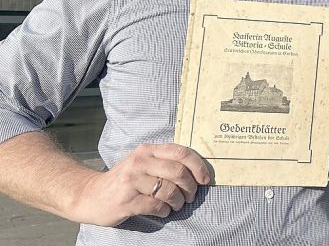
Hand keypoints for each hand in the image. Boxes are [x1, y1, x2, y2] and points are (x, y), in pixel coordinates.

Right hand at [70, 143, 210, 225]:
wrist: (89, 195)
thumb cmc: (124, 180)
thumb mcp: (142, 163)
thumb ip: (164, 162)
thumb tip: (197, 170)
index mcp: (147, 150)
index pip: (182, 152)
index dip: (199, 166)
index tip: (205, 179)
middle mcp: (139, 162)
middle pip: (178, 172)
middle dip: (191, 187)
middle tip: (190, 196)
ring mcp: (131, 181)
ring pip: (169, 190)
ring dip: (179, 201)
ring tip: (176, 205)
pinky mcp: (127, 201)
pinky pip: (157, 206)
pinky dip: (166, 211)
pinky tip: (164, 211)